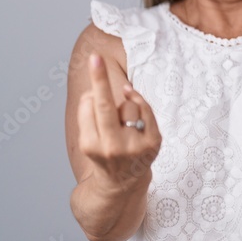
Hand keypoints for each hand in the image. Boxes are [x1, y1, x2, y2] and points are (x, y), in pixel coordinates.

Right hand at [76, 54, 161, 190]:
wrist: (122, 184)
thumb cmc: (103, 153)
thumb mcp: (89, 139)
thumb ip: (88, 115)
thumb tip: (97, 90)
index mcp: (91, 145)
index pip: (89, 106)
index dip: (93, 89)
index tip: (94, 59)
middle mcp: (112, 147)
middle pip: (104, 105)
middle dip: (99, 79)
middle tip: (96, 56)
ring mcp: (135, 146)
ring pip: (128, 104)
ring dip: (125, 105)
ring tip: (123, 123)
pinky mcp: (154, 143)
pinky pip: (146, 109)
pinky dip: (139, 102)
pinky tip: (133, 103)